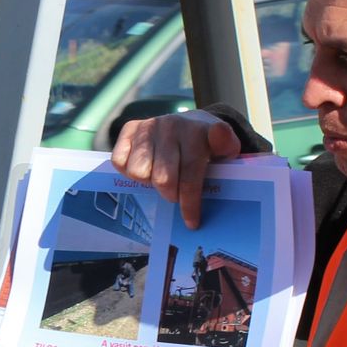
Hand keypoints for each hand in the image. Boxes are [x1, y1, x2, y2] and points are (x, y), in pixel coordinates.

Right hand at [109, 110, 240, 228]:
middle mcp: (171, 125)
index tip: (192, 223)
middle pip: (162, 179)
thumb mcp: (225, 148)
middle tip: (175, 195)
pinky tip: (145, 170)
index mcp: (196, 131)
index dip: (189, 202)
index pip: (190, 173)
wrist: (189, 123)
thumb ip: (227, 145)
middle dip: (170, 194)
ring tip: (159, 179)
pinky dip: (129, 172)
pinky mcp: (130, 128)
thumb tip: (220, 133)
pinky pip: (120, 161)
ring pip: (138, 172)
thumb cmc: (207, 146)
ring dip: (148, 183)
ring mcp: (148, 126)